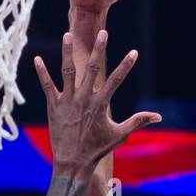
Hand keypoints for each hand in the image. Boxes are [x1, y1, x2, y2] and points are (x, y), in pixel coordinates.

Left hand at [34, 29, 159, 181]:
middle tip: (102, 32)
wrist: (73, 162)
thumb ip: (138, 121)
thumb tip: (158, 116)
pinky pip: (47, 86)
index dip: (126, 66)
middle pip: (92, 69)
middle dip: (98, 50)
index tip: (134, 52)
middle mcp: (84, 99)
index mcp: (100, 104)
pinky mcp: (53, 105)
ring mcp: (67, 101)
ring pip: (67, 72)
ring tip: (67, 35)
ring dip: (66, 52)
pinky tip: (37, 58)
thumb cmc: (97, 149)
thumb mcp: (120, 135)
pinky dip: (42, 72)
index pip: (116, 80)